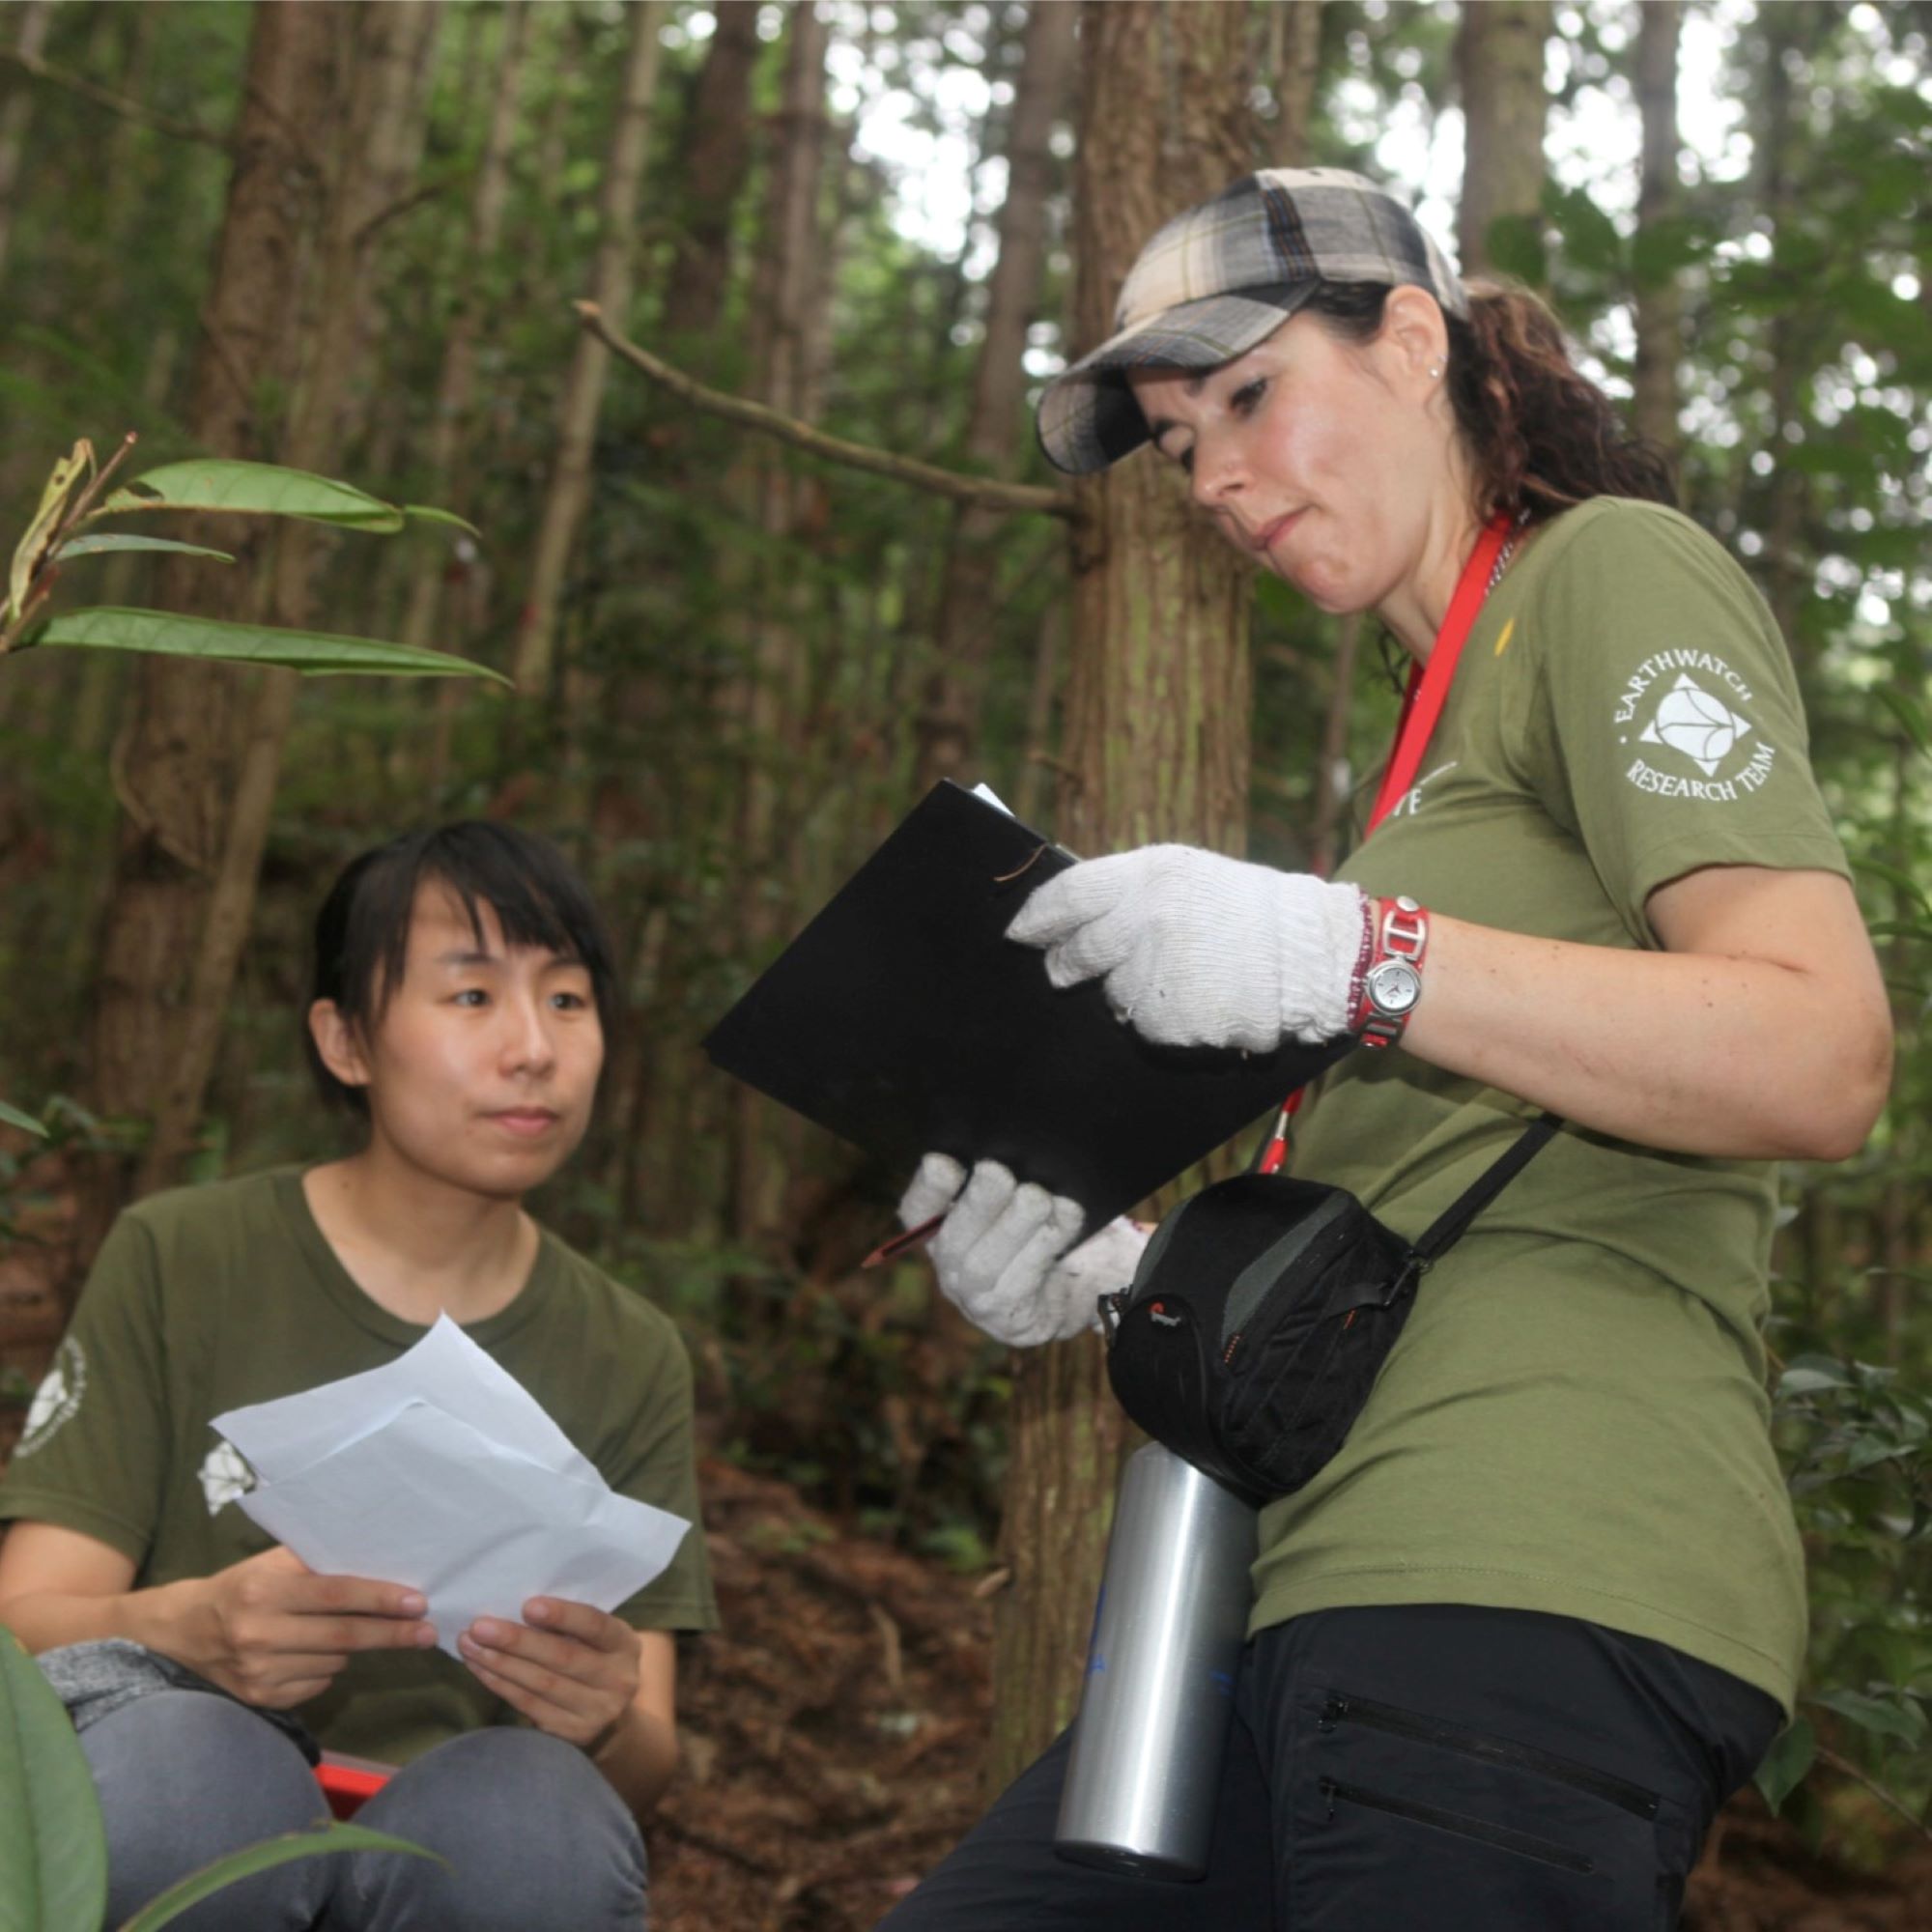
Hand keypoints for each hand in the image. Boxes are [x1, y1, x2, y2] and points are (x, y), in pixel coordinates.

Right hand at [162, 1546, 434, 1708]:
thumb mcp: (273, 1564)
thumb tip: (380, 1563)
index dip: (380, 1599)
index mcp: (264, 1592)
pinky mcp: (259, 1699)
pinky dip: (329, 1667)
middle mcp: (259, 1634)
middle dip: (391, 1633)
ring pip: (334, 1661)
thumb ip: (318, 1564)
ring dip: (355, 1647)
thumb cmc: (241, 1586)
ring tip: (360, 1631)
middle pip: (342, 1635)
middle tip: (428, 1631)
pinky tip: (316, 1652)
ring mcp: (258, 1672)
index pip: (335, 1595)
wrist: (182, 1631)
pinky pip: (317, 1683)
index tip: (418, 1602)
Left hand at [459, 1598, 640, 1753]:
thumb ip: (571, 1624)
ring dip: (500, 1663)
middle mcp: (618, 1680)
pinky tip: (480, 1669)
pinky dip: (500, 1685)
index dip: (563, 1616)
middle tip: (479, 1627)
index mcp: (625, 1644)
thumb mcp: (597, 1637)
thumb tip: (515, 1603)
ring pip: (540, 1684)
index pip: (596, 1625)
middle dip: (517, 1641)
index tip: (528, 1606)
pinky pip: (529, 1705)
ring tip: (469, 1645)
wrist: (610, 1715)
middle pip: (562, 1658)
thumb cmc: (593, 1658)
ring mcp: (596, 1711)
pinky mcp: (571, 1734)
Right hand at [899, 1154, 1148, 1346]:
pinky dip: (1044, 1246)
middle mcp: (953, 1270)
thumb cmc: (1054, 1225)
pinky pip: (1021, 1283)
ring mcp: (978, 1302)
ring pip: (983, 1265)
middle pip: (953, 1239)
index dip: (927, 1189)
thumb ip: (1009, 1176)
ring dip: (1014, 1225)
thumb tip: (1011, 1140)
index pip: (918, 1212)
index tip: (944, 1161)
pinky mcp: (1012, 1322)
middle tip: (997, 1170)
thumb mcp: (1026, 1197)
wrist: (1093, 1281)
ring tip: (1038, 1197)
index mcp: (945, 1232)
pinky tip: (1066, 1218)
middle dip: (977, 1203)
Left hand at [1006, 845, 1369, 1050]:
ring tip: (1180, 976)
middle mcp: (1147, 921)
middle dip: (1065, 965)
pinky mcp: (1172, 1020)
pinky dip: (1160, 1019)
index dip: (1035, 917)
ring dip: (1129, 990)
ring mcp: (1158, 974)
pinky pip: (1145, 1025)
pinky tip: (1195, 1001)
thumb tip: (1063, 912)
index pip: (1069, 895)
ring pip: (1113, 995)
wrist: (1313, 956)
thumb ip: (1127, 888)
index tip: (1017, 933)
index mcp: (1150, 876)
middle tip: (1062, 970)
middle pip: (1077, 953)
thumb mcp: (1187, 874)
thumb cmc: (1248, 910)